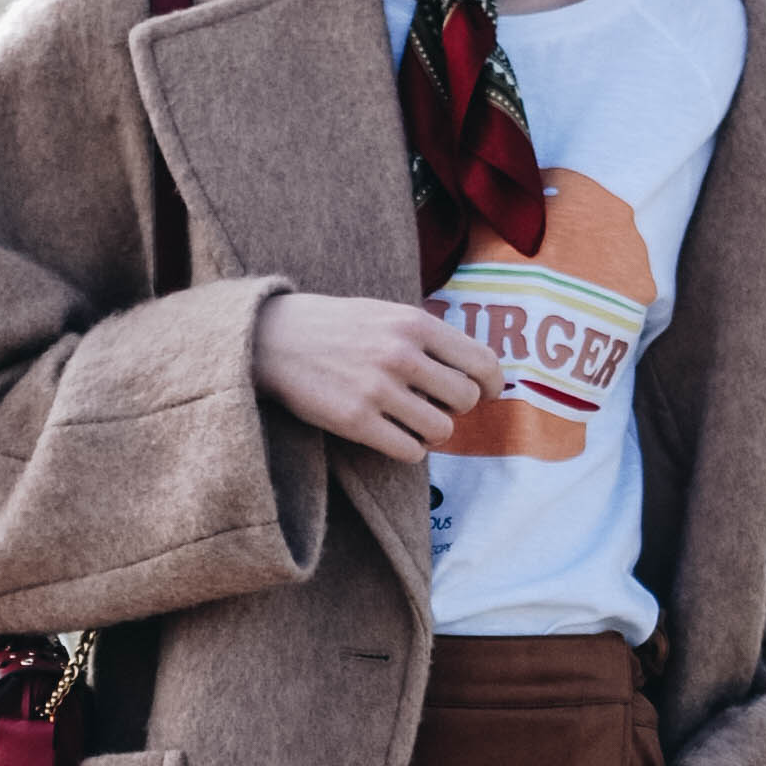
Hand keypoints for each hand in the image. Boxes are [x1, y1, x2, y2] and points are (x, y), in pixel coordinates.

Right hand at [253, 293, 502, 462]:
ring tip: (413, 422)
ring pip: (441, 430)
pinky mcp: (356, 421)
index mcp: (414, 323)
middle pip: (465, 400)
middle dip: (456, 408)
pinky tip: (393, 435)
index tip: (486, 393)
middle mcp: (401, 355)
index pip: (481, 362)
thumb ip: (428, 337)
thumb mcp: (387, 314)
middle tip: (436, 405)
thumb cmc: (336, 328)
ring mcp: (378, 390)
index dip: (492, 384)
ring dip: (432, 432)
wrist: (273, 339)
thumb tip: (476, 372)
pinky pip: (409, 451)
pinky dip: (409, 449)